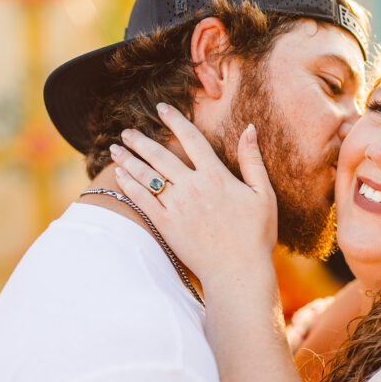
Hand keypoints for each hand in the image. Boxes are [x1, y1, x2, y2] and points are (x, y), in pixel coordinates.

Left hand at [109, 104, 276, 285]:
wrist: (238, 272)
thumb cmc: (256, 236)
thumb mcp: (264, 195)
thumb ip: (252, 161)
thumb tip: (249, 128)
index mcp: (216, 176)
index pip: (192, 139)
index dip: (175, 121)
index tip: (161, 109)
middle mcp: (193, 187)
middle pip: (160, 155)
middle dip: (141, 141)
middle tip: (127, 132)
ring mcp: (177, 206)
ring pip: (147, 176)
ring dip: (128, 160)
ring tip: (116, 149)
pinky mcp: (166, 225)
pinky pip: (142, 200)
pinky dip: (128, 185)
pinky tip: (119, 175)